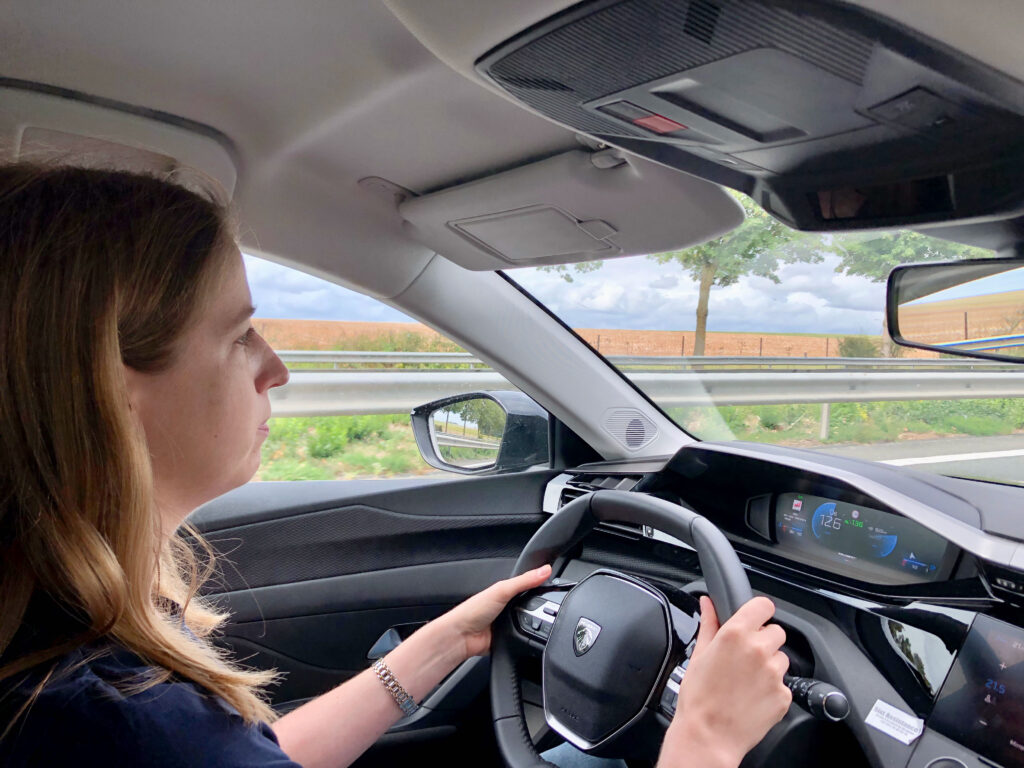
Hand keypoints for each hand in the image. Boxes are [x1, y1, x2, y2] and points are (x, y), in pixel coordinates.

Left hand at [436, 564, 552, 659]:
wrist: (462, 636)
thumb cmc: (473, 610)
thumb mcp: (502, 590)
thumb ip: (524, 581)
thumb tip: (545, 569)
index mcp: (505, 592)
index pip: (528, 586)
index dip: (542, 584)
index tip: (559, 583)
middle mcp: (507, 607)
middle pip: (531, 606)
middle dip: (539, 607)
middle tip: (550, 606)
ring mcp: (508, 624)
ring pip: (530, 623)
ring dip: (532, 624)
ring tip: (537, 622)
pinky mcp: (509, 640)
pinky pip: (524, 638)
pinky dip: (526, 637)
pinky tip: (527, 635)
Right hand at [659, 596, 790, 767]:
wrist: (709, 736)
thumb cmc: (699, 698)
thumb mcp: (698, 655)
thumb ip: (709, 624)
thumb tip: (708, 604)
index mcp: (735, 634)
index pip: (764, 605)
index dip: (759, 611)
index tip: (755, 619)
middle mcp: (758, 650)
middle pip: (776, 632)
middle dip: (763, 641)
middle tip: (745, 657)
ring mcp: (774, 673)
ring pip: (781, 658)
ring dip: (769, 665)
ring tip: (747, 681)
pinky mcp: (784, 695)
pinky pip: (783, 684)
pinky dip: (772, 689)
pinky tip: (753, 697)